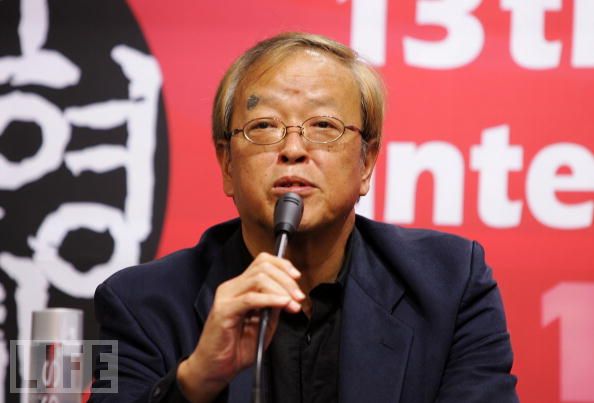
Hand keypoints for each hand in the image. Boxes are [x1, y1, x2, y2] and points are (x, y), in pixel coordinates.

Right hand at [177, 252, 304, 401]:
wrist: (215, 369)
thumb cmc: (236, 348)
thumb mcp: (264, 323)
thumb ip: (274, 306)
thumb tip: (290, 294)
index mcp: (240, 287)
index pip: (262, 262)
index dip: (282, 265)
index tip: (297, 279)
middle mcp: (231, 287)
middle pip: (263, 267)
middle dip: (286, 279)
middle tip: (299, 297)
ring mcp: (226, 297)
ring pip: (258, 279)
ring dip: (282, 289)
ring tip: (293, 304)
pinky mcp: (223, 310)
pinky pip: (250, 299)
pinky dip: (270, 299)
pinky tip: (283, 304)